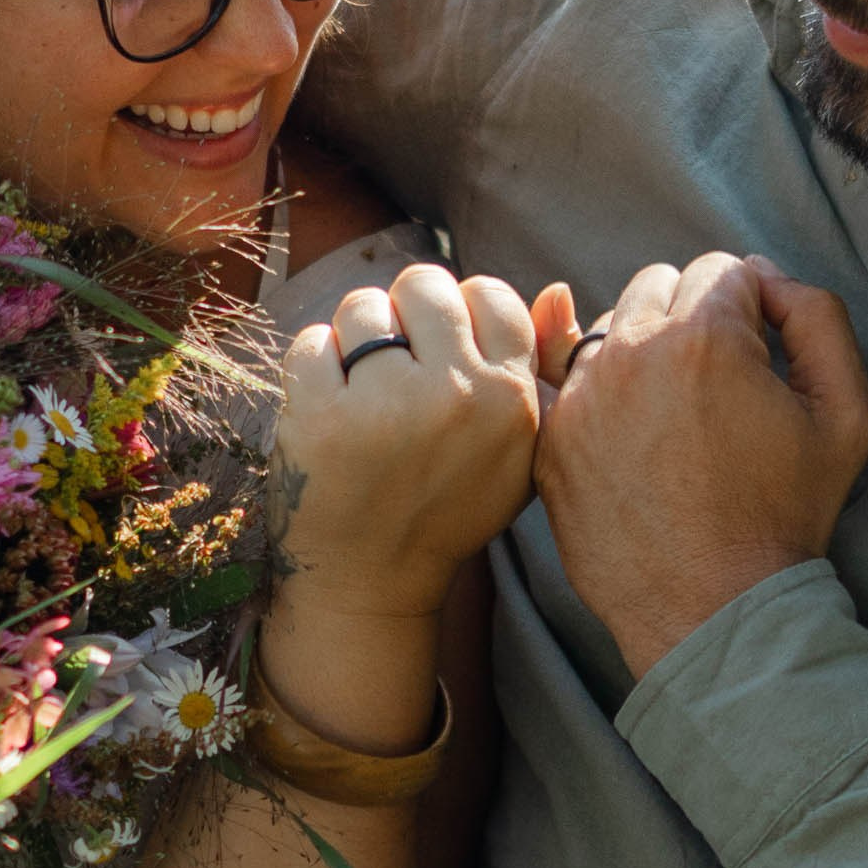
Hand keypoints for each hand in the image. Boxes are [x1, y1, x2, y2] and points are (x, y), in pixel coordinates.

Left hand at [271, 262, 543, 624]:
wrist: (371, 581)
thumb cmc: (446, 507)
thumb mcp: (517, 451)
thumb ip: (542, 369)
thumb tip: (556, 288)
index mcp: (511, 400)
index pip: (490, 294)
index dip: (460, 315)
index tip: (442, 355)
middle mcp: (456, 396)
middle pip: (424, 285)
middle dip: (405, 316)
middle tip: (397, 370)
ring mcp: (386, 405)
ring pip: (364, 306)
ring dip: (355, 340)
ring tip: (362, 393)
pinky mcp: (321, 416)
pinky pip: (311, 343)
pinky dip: (313, 368)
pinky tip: (328, 409)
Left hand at [533, 251, 867, 675]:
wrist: (714, 610)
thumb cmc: (784, 517)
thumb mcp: (846, 413)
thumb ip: (819, 318)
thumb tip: (770, 279)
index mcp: (707, 338)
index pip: (725, 270)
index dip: (752, 308)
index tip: (759, 355)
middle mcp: (633, 353)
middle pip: (661, 285)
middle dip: (693, 318)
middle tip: (718, 382)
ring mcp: (583, 397)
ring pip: (611, 327)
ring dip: (643, 349)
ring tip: (675, 411)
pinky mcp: (550, 440)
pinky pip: (563, 379)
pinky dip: (592, 387)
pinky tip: (622, 419)